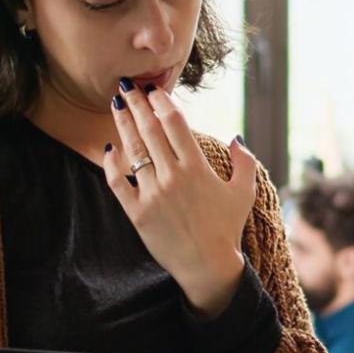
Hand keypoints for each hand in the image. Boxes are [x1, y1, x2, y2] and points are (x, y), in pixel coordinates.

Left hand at [103, 82, 256, 315]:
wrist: (207, 266)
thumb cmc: (226, 228)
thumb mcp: (244, 193)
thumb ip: (244, 162)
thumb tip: (236, 138)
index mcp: (197, 167)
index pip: (174, 123)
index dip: (161, 102)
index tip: (153, 91)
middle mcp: (173, 176)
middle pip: (150, 130)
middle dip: (137, 104)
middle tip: (127, 86)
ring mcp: (153, 194)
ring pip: (133, 150)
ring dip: (123, 124)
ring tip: (116, 105)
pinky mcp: (137, 213)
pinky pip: (118, 183)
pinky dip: (111, 164)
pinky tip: (109, 148)